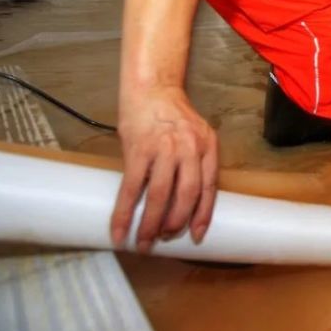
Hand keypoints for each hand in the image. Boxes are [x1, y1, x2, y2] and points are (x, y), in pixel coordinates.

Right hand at [110, 87, 217, 252]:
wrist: (151, 89)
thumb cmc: (171, 115)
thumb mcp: (194, 134)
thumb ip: (194, 161)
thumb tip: (183, 200)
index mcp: (207, 145)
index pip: (210, 186)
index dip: (203, 214)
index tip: (198, 235)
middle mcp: (189, 147)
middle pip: (187, 194)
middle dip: (176, 222)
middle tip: (165, 238)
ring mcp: (164, 148)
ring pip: (161, 195)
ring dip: (152, 223)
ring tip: (144, 241)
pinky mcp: (139, 150)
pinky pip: (132, 188)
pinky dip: (125, 213)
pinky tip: (120, 230)